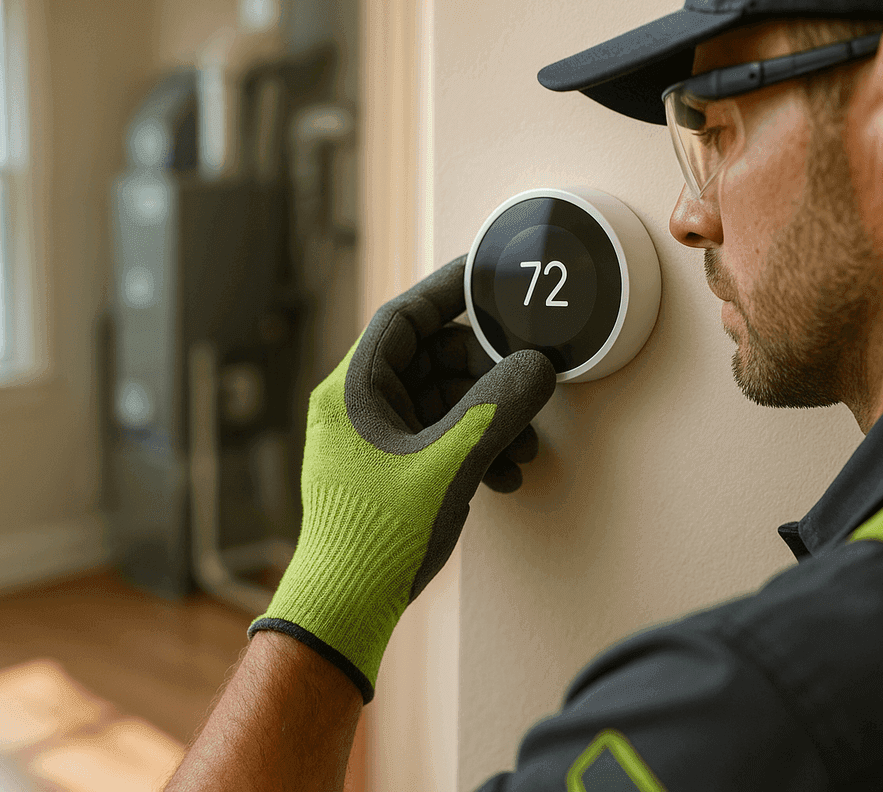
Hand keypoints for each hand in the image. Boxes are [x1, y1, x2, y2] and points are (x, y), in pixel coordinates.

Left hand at [248, 255, 556, 702]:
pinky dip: (470, 447)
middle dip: (485, 374)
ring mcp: (370, 439)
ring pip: (439, 402)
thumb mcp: (448, 463)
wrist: (346, 605)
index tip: (488, 278)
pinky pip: (435, 437)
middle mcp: (356, 407)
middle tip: (525, 383)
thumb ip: (497, 408)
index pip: (403, 317)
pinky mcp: (385, 470)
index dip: (449, 292)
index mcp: (352, 390)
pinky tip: (501, 476)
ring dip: (486, 418)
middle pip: (430, 359)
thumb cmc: (378, 533)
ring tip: (520, 449)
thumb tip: (537, 368)